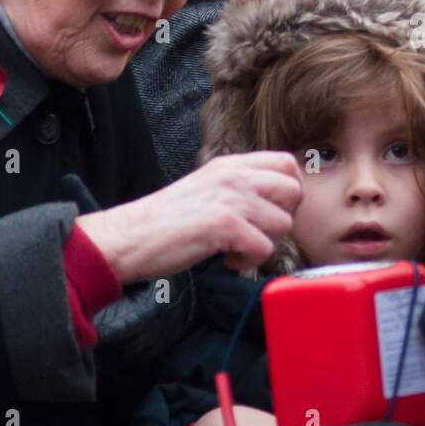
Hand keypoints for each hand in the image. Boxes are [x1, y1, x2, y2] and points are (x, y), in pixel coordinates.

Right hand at [78, 152, 302, 284]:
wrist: (129, 236)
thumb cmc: (167, 221)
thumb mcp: (208, 187)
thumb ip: (241, 187)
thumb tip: (279, 203)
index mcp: (231, 164)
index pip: (287, 163)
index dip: (289, 192)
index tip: (271, 212)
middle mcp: (234, 175)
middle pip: (294, 192)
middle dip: (283, 219)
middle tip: (258, 233)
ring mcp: (231, 197)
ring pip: (283, 223)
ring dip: (265, 244)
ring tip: (236, 248)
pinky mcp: (225, 224)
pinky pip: (264, 248)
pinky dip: (249, 262)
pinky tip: (227, 259)